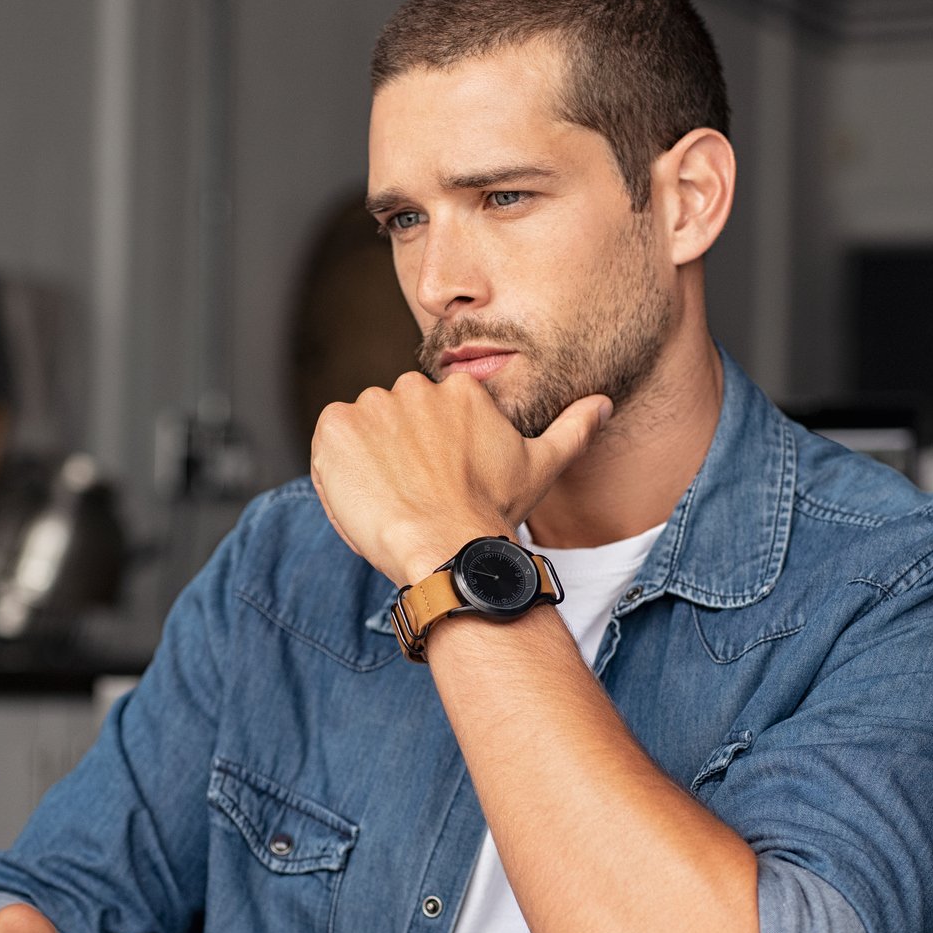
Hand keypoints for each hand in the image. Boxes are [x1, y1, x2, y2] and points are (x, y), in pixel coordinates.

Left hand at [309, 371, 611, 583]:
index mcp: (458, 391)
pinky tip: (365, 497)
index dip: (431, 454)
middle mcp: (414, 386)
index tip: (438, 484)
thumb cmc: (492, 513)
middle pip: (394, 420)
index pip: (431, 415)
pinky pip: (329, 442)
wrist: (446, 546)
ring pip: (362, 432)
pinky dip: (338, 468)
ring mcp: (372, 404)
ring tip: (391, 502)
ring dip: (368, 462)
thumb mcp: (541, 467)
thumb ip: (572, 429)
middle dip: (398, 454)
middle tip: (413, 497)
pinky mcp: (336, 426)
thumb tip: (603, 403)